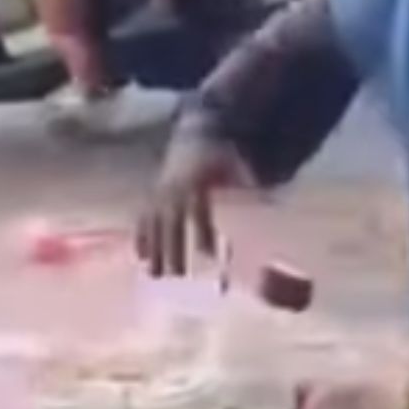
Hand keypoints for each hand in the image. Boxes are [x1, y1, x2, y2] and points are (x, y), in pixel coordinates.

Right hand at [135, 130, 250, 276]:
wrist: (195, 133)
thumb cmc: (221, 154)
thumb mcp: (236, 163)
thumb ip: (246, 184)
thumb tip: (267, 205)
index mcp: (196, 181)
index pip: (198, 211)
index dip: (203, 232)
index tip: (209, 255)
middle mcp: (175, 189)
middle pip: (172, 223)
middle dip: (173, 248)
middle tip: (177, 275)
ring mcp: (160, 192)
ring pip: (153, 224)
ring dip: (153, 248)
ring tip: (155, 275)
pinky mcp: (152, 195)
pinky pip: (143, 217)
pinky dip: (141, 236)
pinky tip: (140, 257)